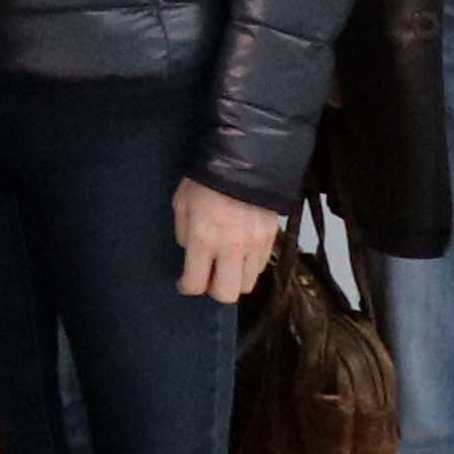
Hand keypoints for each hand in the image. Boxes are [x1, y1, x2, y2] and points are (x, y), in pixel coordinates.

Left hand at [170, 181, 286, 303]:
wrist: (247, 160)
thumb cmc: (207, 179)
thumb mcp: (181, 202)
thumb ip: (183, 232)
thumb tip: (189, 250)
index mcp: (204, 239)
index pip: (196, 283)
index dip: (187, 287)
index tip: (184, 283)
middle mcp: (231, 248)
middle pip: (227, 294)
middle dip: (214, 291)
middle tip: (208, 278)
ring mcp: (255, 245)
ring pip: (247, 284)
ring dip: (234, 279)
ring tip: (225, 266)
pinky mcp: (272, 239)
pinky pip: (261, 267)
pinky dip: (249, 266)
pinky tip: (240, 253)